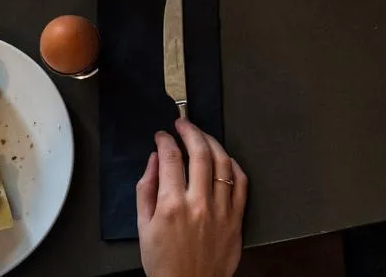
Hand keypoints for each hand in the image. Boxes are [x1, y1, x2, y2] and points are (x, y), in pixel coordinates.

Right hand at [136, 119, 246, 276]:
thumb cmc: (163, 262)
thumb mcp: (143, 226)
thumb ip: (146, 189)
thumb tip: (154, 160)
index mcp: (172, 205)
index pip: (171, 158)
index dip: (165, 140)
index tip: (162, 136)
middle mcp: (199, 204)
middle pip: (199, 152)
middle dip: (190, 131)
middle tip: (183, 123)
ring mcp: (221, 210)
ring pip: (223, 162)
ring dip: (212, 142)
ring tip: (202, 136)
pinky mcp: (236, 219)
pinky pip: (241, 182)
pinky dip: (234, 165)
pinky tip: (224, 159)